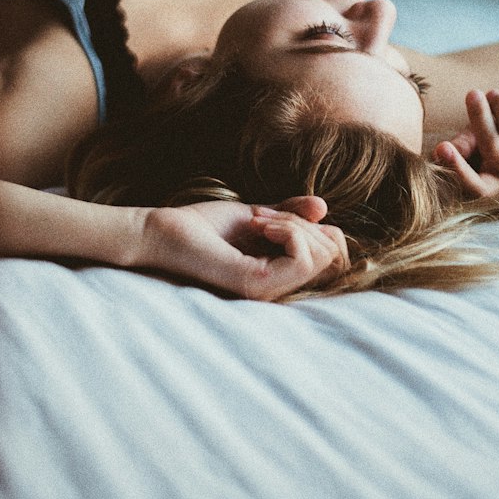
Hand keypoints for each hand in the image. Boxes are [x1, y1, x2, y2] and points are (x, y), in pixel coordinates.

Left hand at [139, 196, 349, 300]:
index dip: (315, 227)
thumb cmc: (203, 227)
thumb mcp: (257, 214)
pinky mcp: (256, 284)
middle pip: (331, 254)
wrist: (165, 231)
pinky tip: (258, 226)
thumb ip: (289, 214)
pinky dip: (287, 230)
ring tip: (258, 221)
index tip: (274, 215)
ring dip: (293, 225)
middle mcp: (277, 289)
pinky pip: (301, 259)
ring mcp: (268, 290)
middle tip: (262, 217)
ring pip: (320, 256)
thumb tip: (323, 208)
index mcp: (279, 274)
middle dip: (303, 223)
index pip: (333, 255)